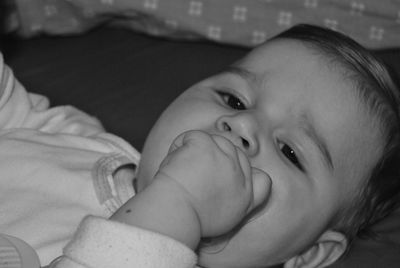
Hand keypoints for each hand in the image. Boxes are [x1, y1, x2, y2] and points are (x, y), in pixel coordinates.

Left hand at [155, 130, 271, 237]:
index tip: (223, 177)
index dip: (242, 172)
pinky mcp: (205, 145)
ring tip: (182, 170)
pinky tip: (175, 163)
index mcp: (247, 195)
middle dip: (214, 158)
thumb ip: (244, 200)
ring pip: (213, 141)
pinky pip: (192, 137)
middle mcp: (239, 174)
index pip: (260, 176)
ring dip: (196, 152)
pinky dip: (179, 146)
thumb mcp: (231, 220)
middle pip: (234, 152)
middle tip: (195, 174)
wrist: (176, 213)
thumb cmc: (193, 221)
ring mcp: (223, 157)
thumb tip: (250, 179)